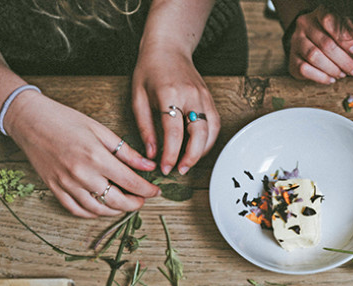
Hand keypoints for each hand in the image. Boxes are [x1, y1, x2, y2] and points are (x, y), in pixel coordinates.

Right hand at [7, 92, 159, 218]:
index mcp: (96, 157)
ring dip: (116, 211)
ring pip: (98, 210)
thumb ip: (126, 152)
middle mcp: (82, 174)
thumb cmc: (65, 120)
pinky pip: (77, 210)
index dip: (147, 191)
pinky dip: (93, 213)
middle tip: (142, 200)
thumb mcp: (100, 130)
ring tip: (124, 204)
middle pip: (117, 201)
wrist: (29, 119)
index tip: (156, 191)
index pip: (131, 183)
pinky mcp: (54, 189)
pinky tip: (102, 207)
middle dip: (135, 204)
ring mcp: (66, 184)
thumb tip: (149, 167)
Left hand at [131, 42, 220, 175]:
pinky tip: (197, 149)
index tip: (165, 168)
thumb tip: (151, 153)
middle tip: (180, 170)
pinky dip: (208, 141)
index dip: (171, 154)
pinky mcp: (210, 99)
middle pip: (199, 133)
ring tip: (188, 163)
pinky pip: (215, 125)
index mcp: (169, 94)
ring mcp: (204, 97)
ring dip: (202, 151)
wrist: (168, 47)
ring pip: (211, 131)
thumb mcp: (137, 97)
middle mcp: (190, 96)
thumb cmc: (149, 70)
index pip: (174, 132)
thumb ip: (145, 126)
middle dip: (191, 157)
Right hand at [286, 6, 352, 83]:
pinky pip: (305, 69)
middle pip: (325, 43)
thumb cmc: (335, 40)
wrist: (314, 50)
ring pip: (314, 56)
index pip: (329, 20)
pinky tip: (331, 79)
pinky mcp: (293, 59)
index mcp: (318, 14)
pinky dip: (321, 77)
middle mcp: (304, 25)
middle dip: (342, 60)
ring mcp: (296, 42)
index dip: (343, 37)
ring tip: (342, 74)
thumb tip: (352, 47)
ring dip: (332, 69)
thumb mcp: (347, 32)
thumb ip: (352, 35)